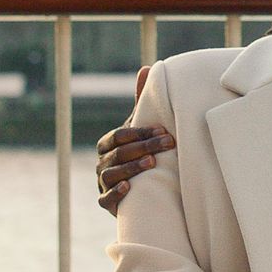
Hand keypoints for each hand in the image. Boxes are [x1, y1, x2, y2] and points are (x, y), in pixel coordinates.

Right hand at [96, 65, 163, 213]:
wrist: (142, 193)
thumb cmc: (141, 154)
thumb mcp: (141, 129)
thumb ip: (141, 103)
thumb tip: (146, 68)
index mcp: (108, 144)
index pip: (119, 135)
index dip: (139, 132)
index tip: (163, 130)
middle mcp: (102, 162)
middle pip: (118, 153)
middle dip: (143, 147)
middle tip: (169, 143)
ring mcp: (102, 183)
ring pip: (112, 174)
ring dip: (132, 168)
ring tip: (152, 164)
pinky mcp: (107, 203)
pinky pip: (106, 199)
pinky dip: (116, 193)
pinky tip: (130, 187)